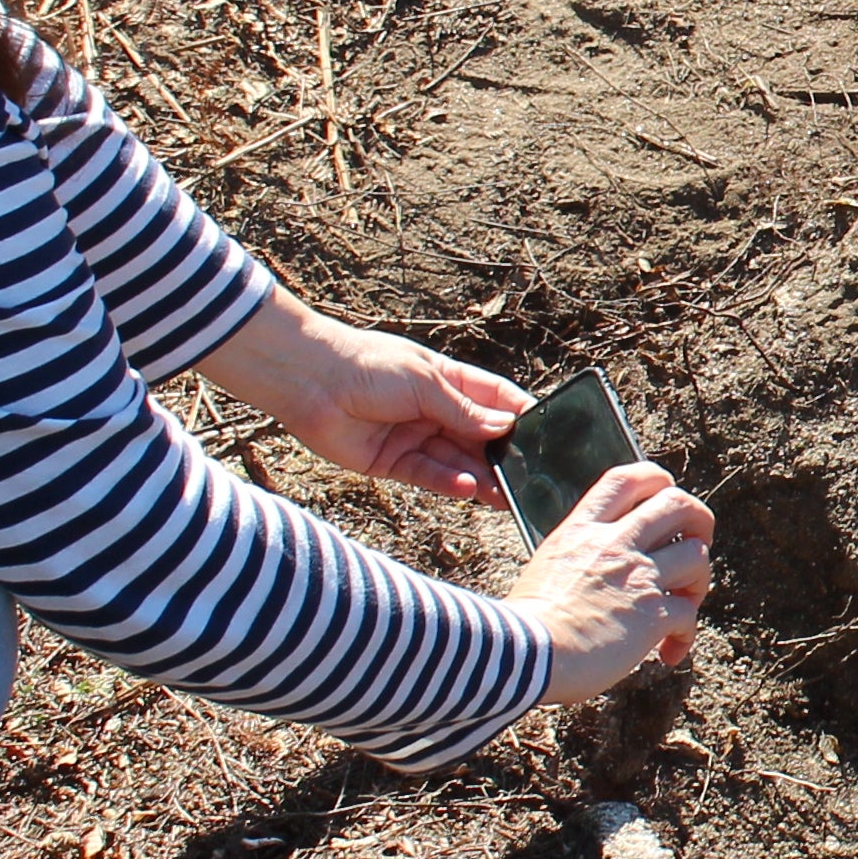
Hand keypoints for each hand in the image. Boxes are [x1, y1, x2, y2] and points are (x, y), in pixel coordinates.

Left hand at [258, 320, 526, 504]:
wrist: (309, 381)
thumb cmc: (367, 366)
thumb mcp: (424, 382)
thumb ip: (464, 410)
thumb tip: (507, 426)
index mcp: (447, 381)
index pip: (494, 399)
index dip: (519, 414)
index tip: (548, 432)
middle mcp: (434, 411)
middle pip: (478, 437)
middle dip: (503, 455)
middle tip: (532, 476)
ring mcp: (415, 437)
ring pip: (457, 462)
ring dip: (481, 477)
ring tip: (507, 493)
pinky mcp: (393, 462)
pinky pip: (429, 476)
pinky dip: (449, 483)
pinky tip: (469, 489)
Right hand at [509, 463, 714, 705]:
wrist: (524, 655)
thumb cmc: (525, 623)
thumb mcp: (548, 566)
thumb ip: (581, 557)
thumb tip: (601, 571)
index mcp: (583, 529)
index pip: (628, 478)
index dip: (657, 480)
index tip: (664, 498)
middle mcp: (615, 544)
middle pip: (679, 504)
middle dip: (699, 522)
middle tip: (693, 546)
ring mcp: (638, 576)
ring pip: (697, 555)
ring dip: (698, 581)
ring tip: (682, 605)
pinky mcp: (653, 614)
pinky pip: (689, 614)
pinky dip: (686, 634)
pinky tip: (668, 652)